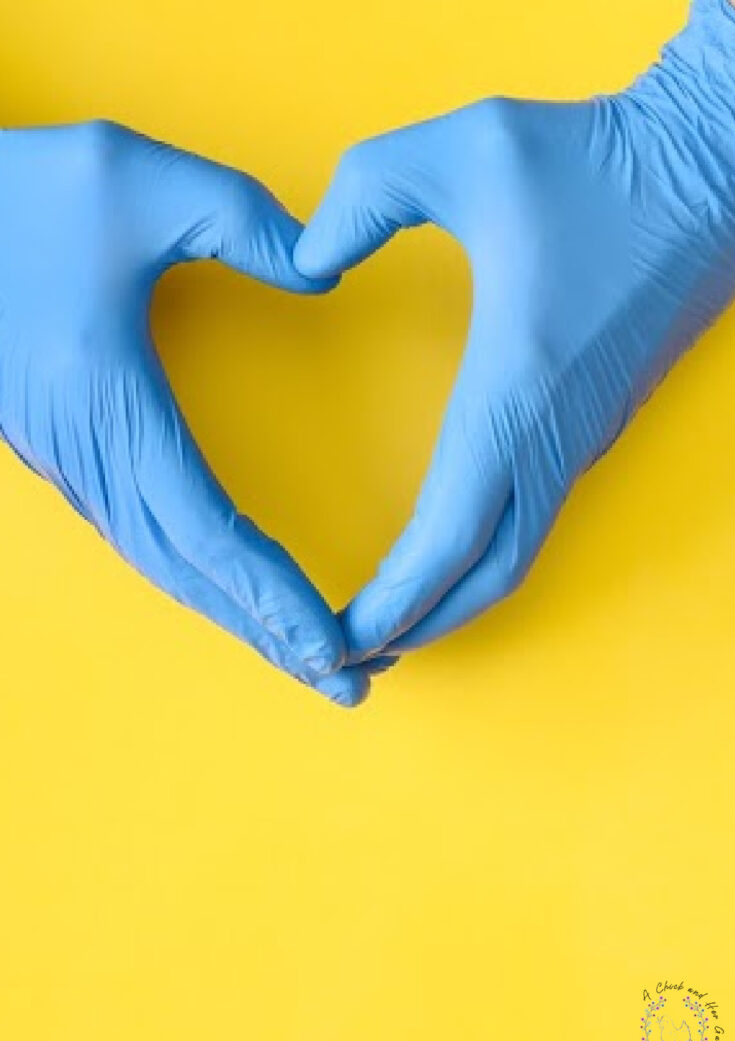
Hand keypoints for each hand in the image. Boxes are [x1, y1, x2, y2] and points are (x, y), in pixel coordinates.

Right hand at [0, 120, 370, 705]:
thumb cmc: (12, 200)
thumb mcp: (133, 177)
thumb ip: (240, 219)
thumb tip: (323, 273)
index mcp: (112, 409)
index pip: (211, 533)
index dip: (275, 599)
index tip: (336, 648)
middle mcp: (93, 459)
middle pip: (195, 578)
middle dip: (273, 637)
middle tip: (350, 684)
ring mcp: (76, 466)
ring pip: (168, 570)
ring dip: (241, 619)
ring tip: (311, 658)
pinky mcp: (72, 457)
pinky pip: (145, 541)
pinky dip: (202, 582)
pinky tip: (237, 596)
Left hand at [296, 0, 734, 659]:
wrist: (713, 167)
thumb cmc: (597, 160)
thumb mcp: (465, 147)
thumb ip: (366, 192)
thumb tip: (306, 261)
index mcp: (515, 389)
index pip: (448, 535)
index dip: (393, 600)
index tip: (342, 638)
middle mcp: (553, 436)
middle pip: (485, 576)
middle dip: (417, 625)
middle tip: (350, 655)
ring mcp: (581, 438)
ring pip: (515, 557)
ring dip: (451, 601)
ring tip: (390, 625)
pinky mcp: (593, 427)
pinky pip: (533, 521)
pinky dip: (481, 561)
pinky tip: (445, 558)